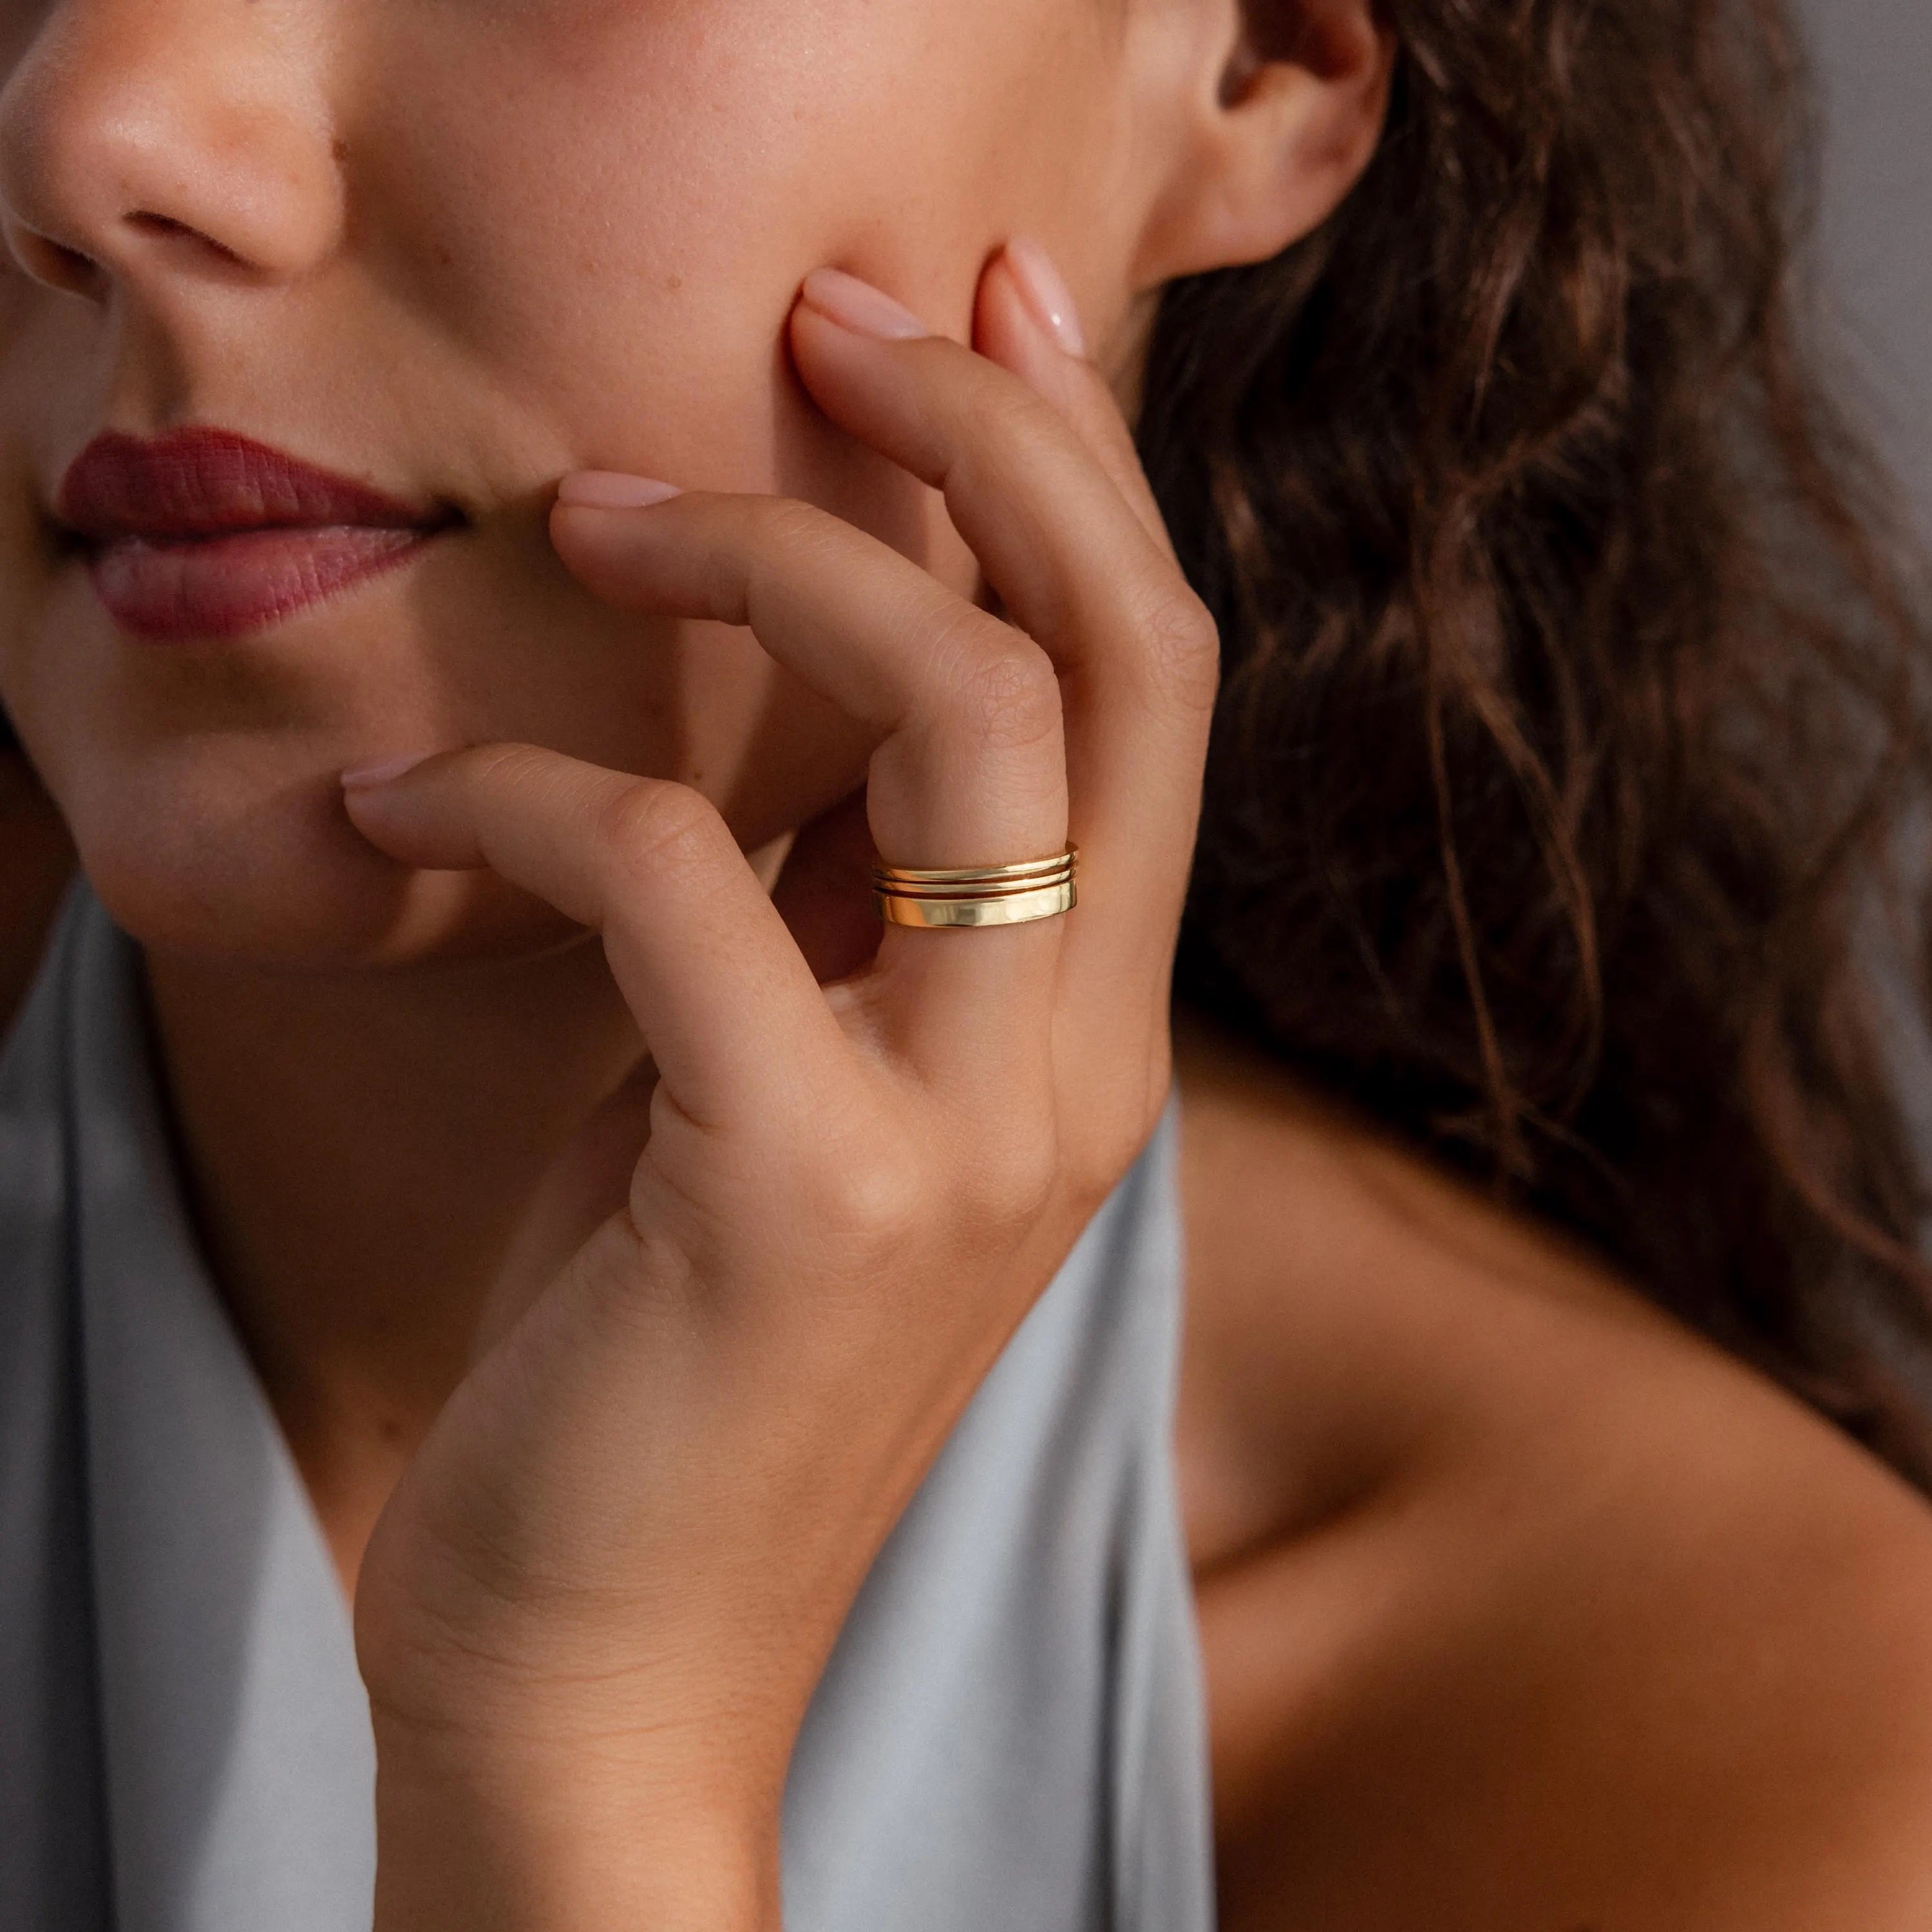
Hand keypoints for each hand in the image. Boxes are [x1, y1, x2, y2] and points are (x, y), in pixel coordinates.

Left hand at [341, 245, 1217, 1930]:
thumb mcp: (803, 1088)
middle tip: (835, 312)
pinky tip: (402, 793)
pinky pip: (676, 873)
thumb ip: (852, 913)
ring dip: (767, 555)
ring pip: (959, 716)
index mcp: (1092, 1038)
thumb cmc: (687, 1354)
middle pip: (1120, 658)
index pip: (1154, 692)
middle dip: (991, 440)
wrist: (627, 1665)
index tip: (970, 323)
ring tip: (587, 506)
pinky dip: (519, 786)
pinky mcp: (798, 1191)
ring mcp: (966, 1135)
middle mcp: (1079, 1070)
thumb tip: (817, 704)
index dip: (1082, 476)